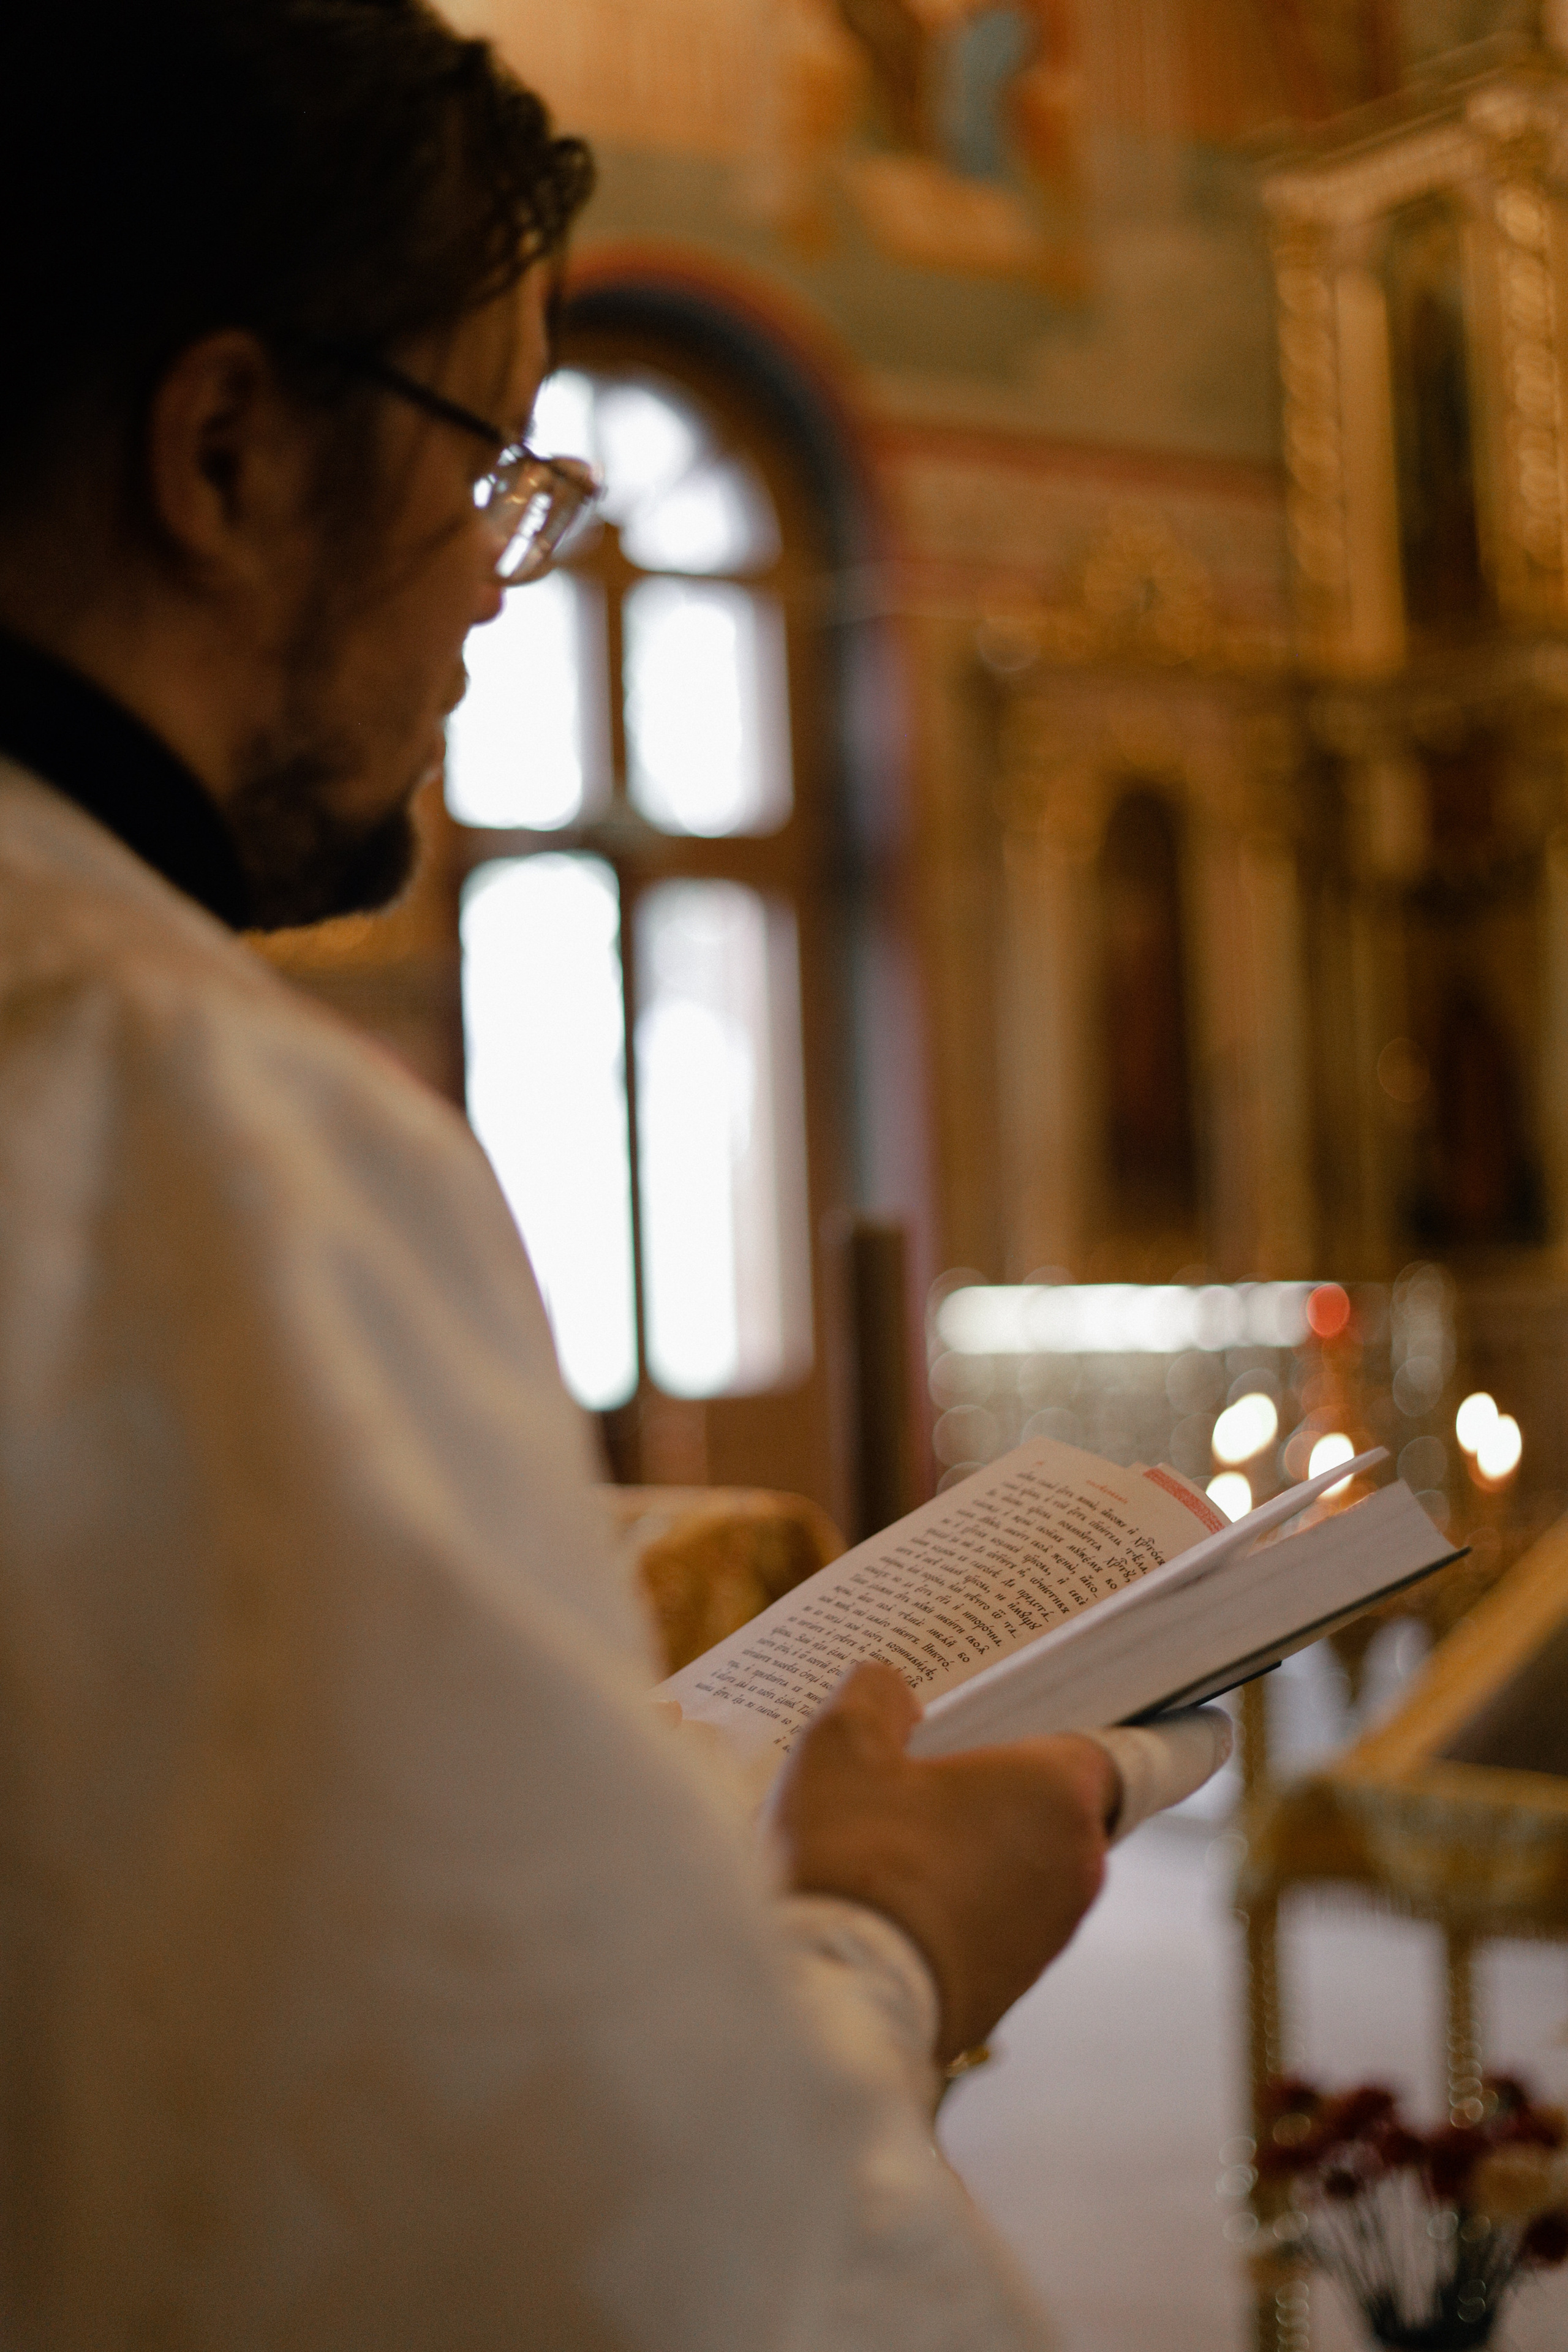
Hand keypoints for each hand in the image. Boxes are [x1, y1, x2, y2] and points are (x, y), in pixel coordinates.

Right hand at [767, 1662, 1118, 2064]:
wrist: (838, 2002)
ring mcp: (1048, 1936)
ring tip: (900, 1830)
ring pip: (1027, 1865)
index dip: (1078, 1719)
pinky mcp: (1010, 1988)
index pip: (1107, 1743)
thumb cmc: (854, 1864)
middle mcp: (1075, 1866)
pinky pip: (999, 1922)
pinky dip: (962, 1904)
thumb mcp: (844, 1749)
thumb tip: (890, 1690)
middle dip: (1006, 1783)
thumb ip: (876, 1697)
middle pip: (1058, 1802)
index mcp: (1057, 1793)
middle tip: (942, 1759)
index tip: (1072, 1709)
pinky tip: (897, 1894)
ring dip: (980, 1846)